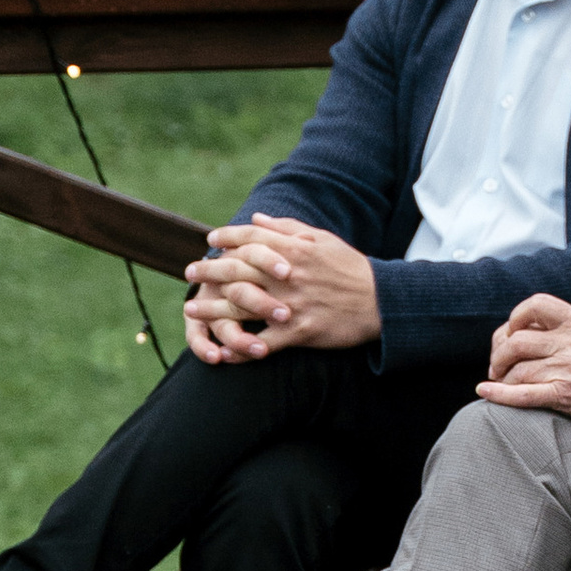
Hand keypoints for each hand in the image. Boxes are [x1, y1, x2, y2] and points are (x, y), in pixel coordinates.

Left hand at [184, 216, 380, 361]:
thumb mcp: (322, 240)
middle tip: (189, 271)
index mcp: (294, 250)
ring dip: (212, 308)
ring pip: (242, 307)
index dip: (228, 237)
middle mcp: (288, 276)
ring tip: (191, 308)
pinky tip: (221, 351)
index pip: (252, 238)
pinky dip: (240, 349)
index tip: (210, 240)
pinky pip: (263, 343)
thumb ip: (287, 229)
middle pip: (238, 270)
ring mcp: (291, 305)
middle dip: (209, 270)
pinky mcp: (299, 332)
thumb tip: (256, 219)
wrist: (381, 302)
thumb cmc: (351, 268)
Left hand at [477, 295, 570, 442]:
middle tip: (499, 366)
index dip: (515, 318)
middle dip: (499, 354)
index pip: (536, 305)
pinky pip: (523, 395)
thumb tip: (547, 328)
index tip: (512, 333)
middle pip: (516, 341)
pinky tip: (485, 393)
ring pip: (516, 370)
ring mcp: (569, 369)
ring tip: (501, 384)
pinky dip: (499, 395)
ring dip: (501, 378)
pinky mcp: (567, 397)